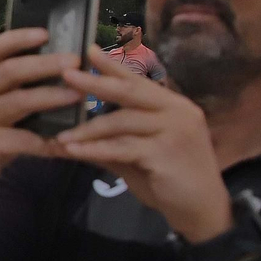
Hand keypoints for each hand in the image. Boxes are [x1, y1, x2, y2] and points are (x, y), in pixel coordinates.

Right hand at [0, 28, 83, 212]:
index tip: (46, 33)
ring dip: (51, 97)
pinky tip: (66, 144)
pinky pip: (23, 140)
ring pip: (18, 102)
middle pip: (9, 71)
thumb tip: (58, 72)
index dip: (18, 38)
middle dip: (45, 64)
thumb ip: (12, 92)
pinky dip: (47, 142)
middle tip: (74, 62)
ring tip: (78, 96)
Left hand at [54, 47, 231, 241]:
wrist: (201, 210)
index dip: (113, 66)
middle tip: (66, 73)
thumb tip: (70, 138)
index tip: (88, 50)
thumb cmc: (169, 180)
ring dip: (87, 129)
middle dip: (95, 82)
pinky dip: (94, 149)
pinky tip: (72, 151)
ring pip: (121, 121)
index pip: (138, 81)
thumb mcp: (134, 157)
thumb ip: (109, 143)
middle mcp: (177, 111)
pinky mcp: (166, 152)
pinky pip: (122, 147)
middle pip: (129, 92)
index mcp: (172, 106)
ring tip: (59, 136)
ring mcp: (174, 130)